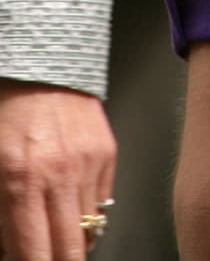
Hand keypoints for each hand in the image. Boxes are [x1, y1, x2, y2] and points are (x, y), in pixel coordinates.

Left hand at [0, 81, 114, 260]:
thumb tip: (11, 248)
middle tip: (49, 259)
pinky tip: (71, 209)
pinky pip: (103, 202)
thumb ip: (2, 213)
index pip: (33, 255)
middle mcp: (58, 176)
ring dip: (73, 243)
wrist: (42, 62)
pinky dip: (88, 214)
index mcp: (20, 182)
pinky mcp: (107, 152)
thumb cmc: (7, 111)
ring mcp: (87, 164)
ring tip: (57, 238)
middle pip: (69, 252)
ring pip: (89, 231)